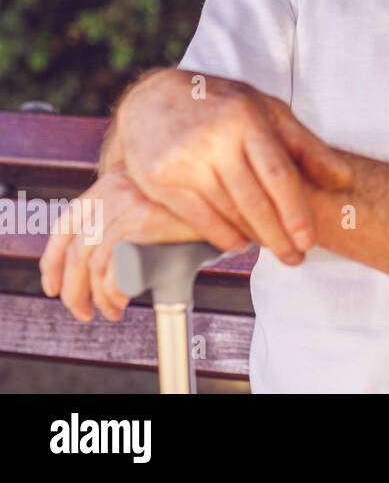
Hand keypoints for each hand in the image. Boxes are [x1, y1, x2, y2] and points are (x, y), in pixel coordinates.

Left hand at [39, 170, 202, 321]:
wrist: (225, 187)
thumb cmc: (191, 202)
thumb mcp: (150, 199)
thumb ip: (124, 215)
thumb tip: (102, 259)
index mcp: (105, 188)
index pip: (64, 229)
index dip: (52, 263)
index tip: (54, 287)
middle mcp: (110, 194)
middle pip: (76, 253)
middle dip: (74, 291)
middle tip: (83, 313)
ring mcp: (126, 207)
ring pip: (94, 265)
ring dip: (98, 297)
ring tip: (111, 312)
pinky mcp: (145, 222)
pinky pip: (116, 267)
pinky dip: (114, 290)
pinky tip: (124, 299)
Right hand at [114, 69, 352, 263]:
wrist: (151, 99)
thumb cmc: (221, 105)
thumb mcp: (268, 110)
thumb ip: (306, 145)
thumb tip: (343, 179)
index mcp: (245, 118)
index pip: (278, 174)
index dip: (296, 211)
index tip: (309, 240)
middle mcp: (213, 140)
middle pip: (254, 200)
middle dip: (279, 236)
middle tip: (296, 258)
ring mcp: (183, 161)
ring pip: (228, 212)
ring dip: (255, 238)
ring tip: (276, 250)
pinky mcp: (159, 180)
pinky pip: (198, 219)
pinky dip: (222, 236)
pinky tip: (240, 243)